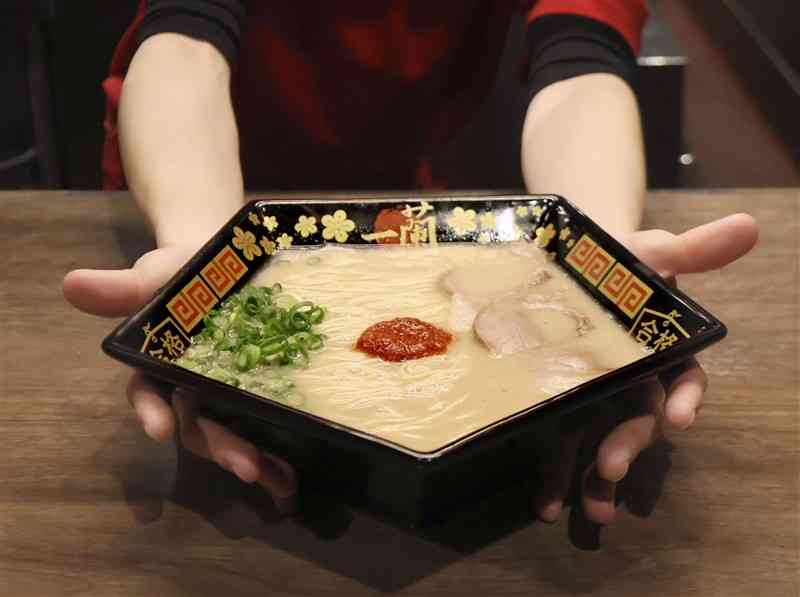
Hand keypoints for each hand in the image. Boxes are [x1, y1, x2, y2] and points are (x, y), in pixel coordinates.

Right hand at [63, 246, 296, 512]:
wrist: (231, 261)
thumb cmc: (185, 271)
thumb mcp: (157, 276)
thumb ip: (123, 288)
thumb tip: (71, 284)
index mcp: (159, 365)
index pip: (149, 394)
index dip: (152, 412)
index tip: (159, 430)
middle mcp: (189, 387)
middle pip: (198, 424)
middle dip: (218, 446)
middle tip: (244, 466)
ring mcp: (226, 393)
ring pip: (229, 432)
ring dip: (248, 457)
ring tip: (272, 474)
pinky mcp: (260, 391)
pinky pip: (263, 424)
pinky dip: (276, 450)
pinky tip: (291, 475)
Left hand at [535, 213, 758, 523]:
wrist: (571, 267)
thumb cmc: (619, 262)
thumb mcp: (651, 251)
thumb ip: (694, 249)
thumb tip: (749, 225)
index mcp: (659, 349)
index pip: (683, 379)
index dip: (685, 398)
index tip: (683, 419)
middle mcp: (632, 380)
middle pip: (638, 417)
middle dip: (630, 444)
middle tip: (613, 468)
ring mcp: (596, 397)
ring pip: (603, 439)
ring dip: (598, 478)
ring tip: (593, 511)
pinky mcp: (561, 406)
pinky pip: (562, 443)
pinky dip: (559, 476)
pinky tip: (548, 506)